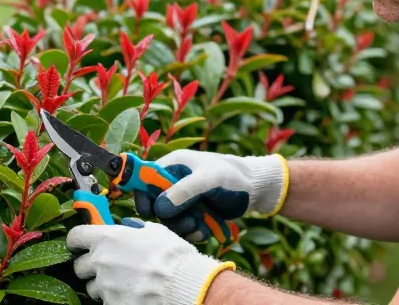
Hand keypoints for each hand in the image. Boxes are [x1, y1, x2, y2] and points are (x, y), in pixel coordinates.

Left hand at [67, 218, 235, 303]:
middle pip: (79, 266)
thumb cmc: (173, 255)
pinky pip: (106, 302)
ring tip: (123, 285)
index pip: (75, 237)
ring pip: (92, 288)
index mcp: (107, 238)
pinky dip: (115, 299)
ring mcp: (105, 286)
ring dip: (103, 286)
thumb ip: (135, 228)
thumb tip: (129, 226)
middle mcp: (100, 261)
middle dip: (91, 267)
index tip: (80, 246)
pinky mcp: (112, 304)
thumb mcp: (155, 232)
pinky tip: (131, 296)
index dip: (77, 242)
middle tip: (107, 268)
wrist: (186, 285)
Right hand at [135, 150, 287, 242]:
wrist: (256, 188)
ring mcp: (184, 198)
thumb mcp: (208, 180)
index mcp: (172, 166)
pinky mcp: (193, 212)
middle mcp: (174, 182)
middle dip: (170, 217)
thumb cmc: (232, 176)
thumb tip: (159, 207)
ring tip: (199, 226)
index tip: (149, 211)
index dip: (143, 195)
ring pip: (170, 219)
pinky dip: (193, 232)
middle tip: (187, 222)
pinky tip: (204, 231)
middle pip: (156, 204)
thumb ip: (183, 191)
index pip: (145, 179)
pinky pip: (184, 226)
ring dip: (183, 227)